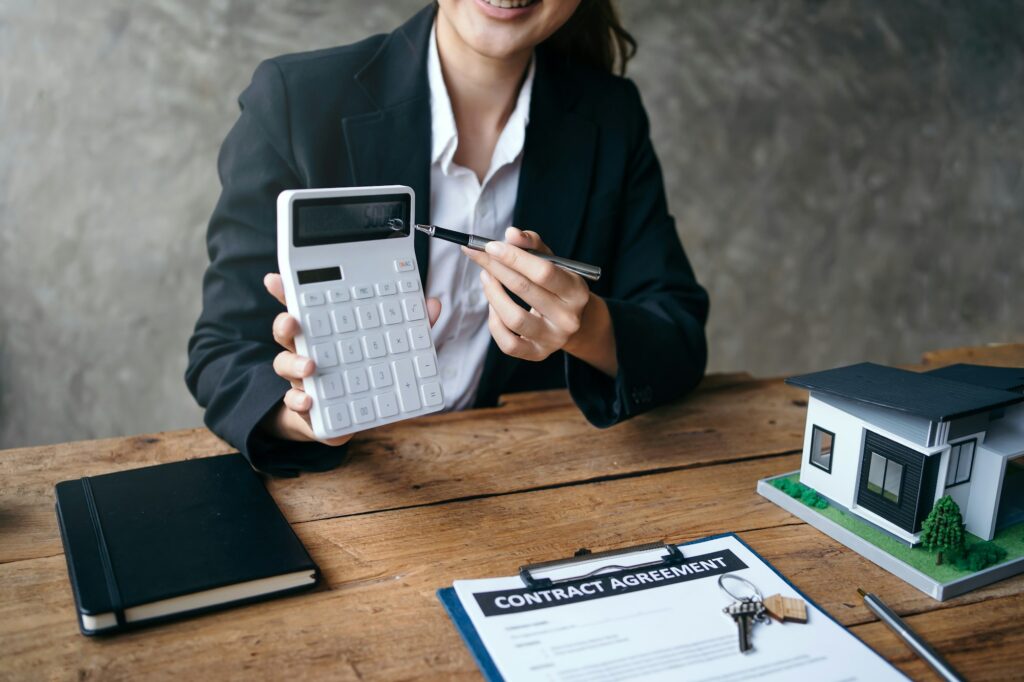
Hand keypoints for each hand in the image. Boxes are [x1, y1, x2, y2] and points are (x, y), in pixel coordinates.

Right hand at [261, 273, 441, 443]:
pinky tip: (310, 401)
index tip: (275, 279)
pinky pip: (294, 403)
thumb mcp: (391, 349)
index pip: (304, 305)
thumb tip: (432, 305)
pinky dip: (299, 402)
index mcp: (324, 332)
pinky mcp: (307, 408)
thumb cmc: (365, 375)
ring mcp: (303, 380)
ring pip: (284, 365)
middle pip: (287, 332)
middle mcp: (308, 351)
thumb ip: (409, 328)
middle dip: (285, 323)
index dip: (287, 291)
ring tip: (310, 367)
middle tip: (292, 320)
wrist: (345, 421)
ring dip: (294, 364)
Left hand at [463, 228, 617, 375]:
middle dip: (496, 268)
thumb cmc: (558, 285)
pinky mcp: (538, 354)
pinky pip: (508, 343)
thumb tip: (511, 234)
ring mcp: (553, 339)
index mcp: (577, 291)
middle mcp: (568, 318)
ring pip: (514, 318)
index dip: (514, 257)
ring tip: (485, 277)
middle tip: (477, 255)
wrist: (575, 322)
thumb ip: (532, 244)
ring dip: (492, 294)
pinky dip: (494, 322)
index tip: (490, 246)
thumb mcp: (553, 261)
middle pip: (524, 290)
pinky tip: (493, 305)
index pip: (543, 272)